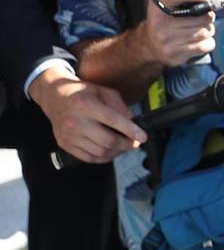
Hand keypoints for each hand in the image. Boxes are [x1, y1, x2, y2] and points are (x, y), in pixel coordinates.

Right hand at [28, 67, 145, 162]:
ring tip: (123, 146)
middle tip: (134, 142)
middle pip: (108, 141)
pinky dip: (104, 157)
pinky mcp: (65, 144)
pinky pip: (89, 158)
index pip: (113, 120)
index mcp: (85, 105)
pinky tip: (110, 150)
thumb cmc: (82, 93)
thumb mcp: (103, 91)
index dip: (130, 130)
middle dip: (126, 144)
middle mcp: (75, 121)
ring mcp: (68, 135)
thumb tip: (132, 122)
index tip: (143, 137)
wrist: (54, 97)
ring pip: (100, 152)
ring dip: (117, 152)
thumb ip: (119, 106)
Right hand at [141, 0, 215, 65]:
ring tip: (198, 27)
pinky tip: (198, 39)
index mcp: (159, 3)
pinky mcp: (176, 54)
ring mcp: (168, 40)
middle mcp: (161, 22)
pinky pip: (206, 45)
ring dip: (208, 29)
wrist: (148, 43)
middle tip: (203, 15)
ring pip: (206, 31)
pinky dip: (208, 42)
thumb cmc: (162, 16)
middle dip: (208, 16)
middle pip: (203, 17)